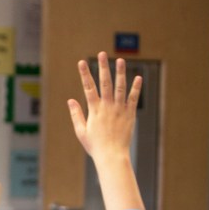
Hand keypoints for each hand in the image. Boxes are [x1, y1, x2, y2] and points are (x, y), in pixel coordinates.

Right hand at [67, 52, 145, 209]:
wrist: (112, 156)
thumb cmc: (95, 146)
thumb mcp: (81, 131)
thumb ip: (76, 114)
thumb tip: (70, 100)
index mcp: (94, 110)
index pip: (88, 87)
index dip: (84, 74)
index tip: (81, 62)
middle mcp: (107, 106)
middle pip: (105, 82)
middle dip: (103, 67)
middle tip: (102, 54)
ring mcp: (120, 109)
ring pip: (120, 87)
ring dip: (120, 72)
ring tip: (120, 60)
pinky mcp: (130, 114)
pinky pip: (133, 98)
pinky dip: (136, 87)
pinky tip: (138, 77)